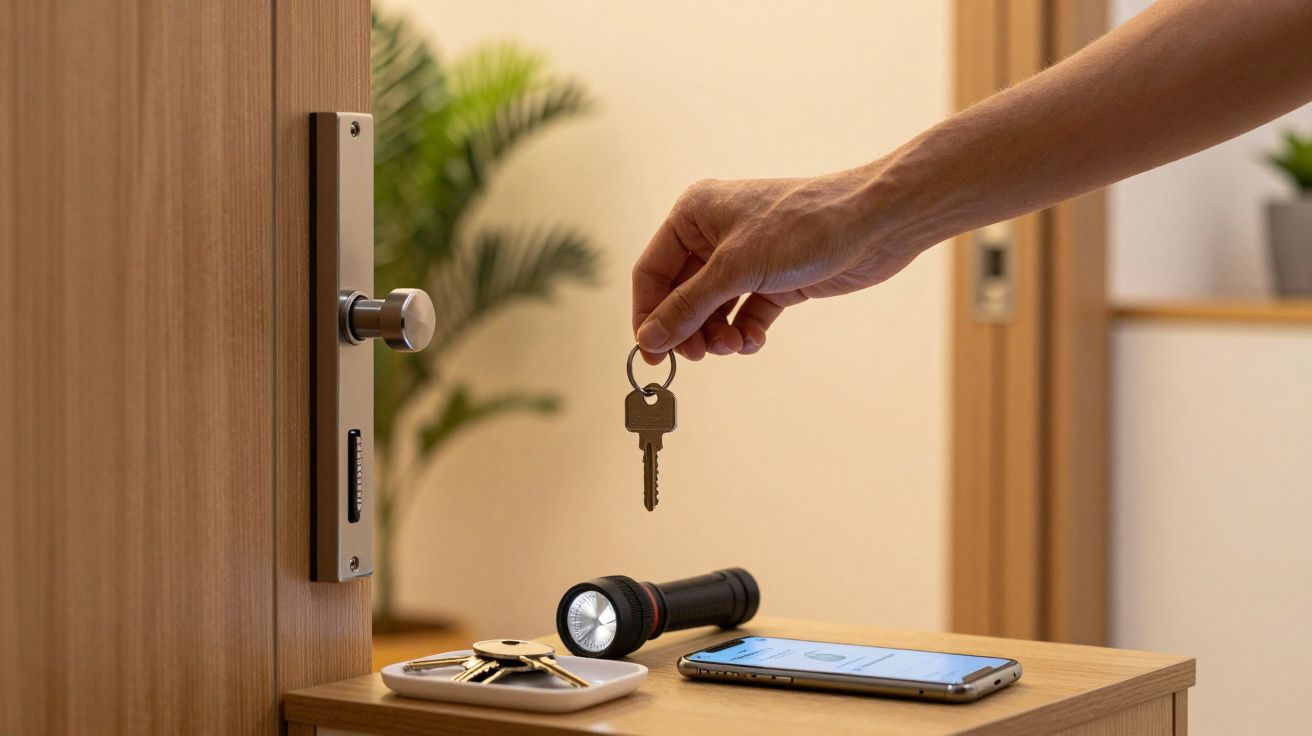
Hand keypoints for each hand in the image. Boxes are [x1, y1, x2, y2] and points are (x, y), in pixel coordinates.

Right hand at [631, 171, 921, 361]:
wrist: (875, 223)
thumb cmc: (805, 226)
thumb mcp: (736, 269)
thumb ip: (688, 306)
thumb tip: (649, 338)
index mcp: (695, 214)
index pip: (653, 271)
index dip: (648, 314)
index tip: (651, 354)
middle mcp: (716, 233)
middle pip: (682, 294)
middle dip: (689, 328)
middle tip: (700, 355)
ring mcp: (747, 257)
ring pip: (714, 308)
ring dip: (719, 333)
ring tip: (734, 345)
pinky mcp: (775, 278)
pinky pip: (745, 312)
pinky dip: (746, 331)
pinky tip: (756, 340)